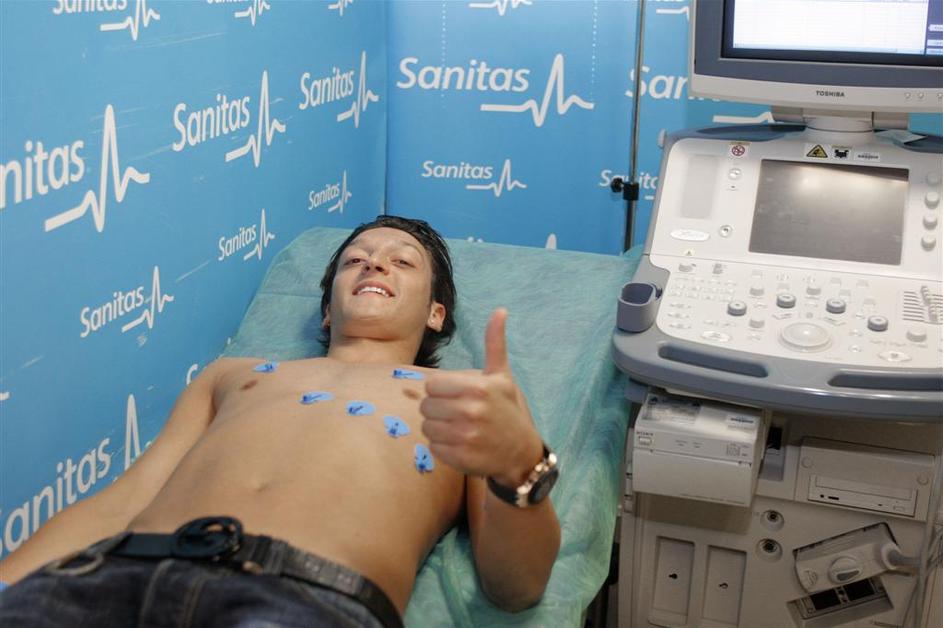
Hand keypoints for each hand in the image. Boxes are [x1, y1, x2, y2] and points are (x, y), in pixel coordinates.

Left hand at [420, 308, 543, 484]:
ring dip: (438, 428)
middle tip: (457, 414)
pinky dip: (442, 446)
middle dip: (438, 409)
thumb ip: (495, 344)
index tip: (456, 396)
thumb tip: (500, 310)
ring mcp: (465, 437)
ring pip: (426, 427)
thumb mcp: (502, 376)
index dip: (441, 390)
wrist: (521, 452)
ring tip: (458, 429)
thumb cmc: (507, 410)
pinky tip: (460, 444)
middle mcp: (471, 411)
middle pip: (425, 406)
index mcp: (477, 388)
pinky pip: (433, 447)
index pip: (431, 385)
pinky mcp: (460, 458)